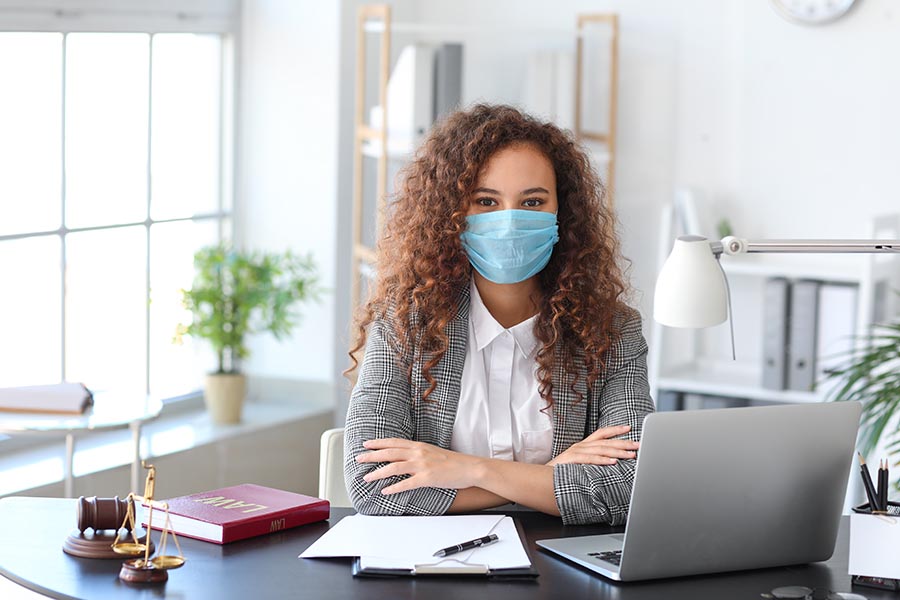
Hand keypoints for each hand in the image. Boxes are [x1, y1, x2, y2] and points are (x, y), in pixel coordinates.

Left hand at [356, 438, 480, 493]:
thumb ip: (420, 453)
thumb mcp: (434, 452)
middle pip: (390, 453)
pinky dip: (394, 488)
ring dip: (378, 473)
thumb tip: (407, 457)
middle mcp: (419, 453)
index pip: (394, 442)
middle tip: (359, 458)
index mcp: (420, 446)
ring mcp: (422, 465)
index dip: (379, 443)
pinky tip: (385, 491)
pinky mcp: (427, 478)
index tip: (366, 444)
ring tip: (367, 477)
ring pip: (394, 467)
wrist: (470, 467)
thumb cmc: (454, 462)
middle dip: (372, 455)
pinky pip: (407, 483)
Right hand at [547, 425, 638, 466]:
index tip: (629, 428)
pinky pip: (590, 459)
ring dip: (617, 452)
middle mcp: (580, 445)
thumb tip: (610, 462)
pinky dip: (602, 460)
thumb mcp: (578, 463)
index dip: (615, 430)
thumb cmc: (561, 472)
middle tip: (638, 445)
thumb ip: (591, 461)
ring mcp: (575, 451)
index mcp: (583, 445)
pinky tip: (613, 462)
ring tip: (630, 454)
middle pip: (605, 441)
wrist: (540, 476)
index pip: (601, 433)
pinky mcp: (571, 460)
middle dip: (623, 443)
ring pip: (601, 449)